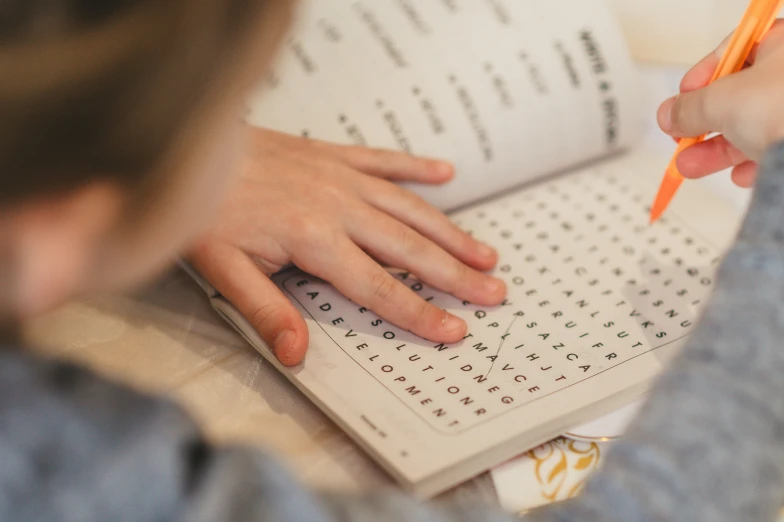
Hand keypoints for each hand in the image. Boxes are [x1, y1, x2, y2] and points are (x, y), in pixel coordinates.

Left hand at [188, 128, 505, 365]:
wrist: (188, 145)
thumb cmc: (203, 210)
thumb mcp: (224, 270)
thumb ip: (267, 311)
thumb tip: (299, 355)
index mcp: (314, 239)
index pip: (378, 287)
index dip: (419, 312)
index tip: (455, 329)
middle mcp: (338, 205)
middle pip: (410, 248)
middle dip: (455, 274)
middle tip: (494, 291)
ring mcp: (340, 175)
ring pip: (408, 207)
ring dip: (450, 231)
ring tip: (485, 252)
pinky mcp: (332, 153)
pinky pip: (385, 159)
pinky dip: (416, 167)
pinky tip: (446, 174)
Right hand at [657, 21, 783, 186]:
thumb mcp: (720, 100)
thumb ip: (688, 108)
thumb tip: (669, 114)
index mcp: (782, 47)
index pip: (733, 54)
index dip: (700, 78)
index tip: (680, 100)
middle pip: (740, 98)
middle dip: (703, 125)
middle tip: (681, 138)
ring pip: (754, 128)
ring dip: (717, 151)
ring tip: (691, 166)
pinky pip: (776, 151)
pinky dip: (753, 164)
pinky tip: (740, 175)